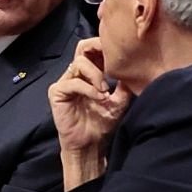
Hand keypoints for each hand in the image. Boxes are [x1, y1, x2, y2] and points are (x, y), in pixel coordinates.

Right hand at [48, 38, 131, 152]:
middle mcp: (76, 74)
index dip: (105, 46)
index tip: (121, 53)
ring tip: (105, 90)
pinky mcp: (57, 93)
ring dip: (96, 74)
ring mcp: (65, 82)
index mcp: (89, 73)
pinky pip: (73, 82)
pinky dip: (88, 89)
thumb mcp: (119, 101)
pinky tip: (99, 98)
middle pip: (82, 47)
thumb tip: (134, 68)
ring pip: (79, 63)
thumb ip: (124, 84)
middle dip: (98, 48)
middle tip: (112, 59)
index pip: (94, 49)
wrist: (90, 145)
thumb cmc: (102, 123)